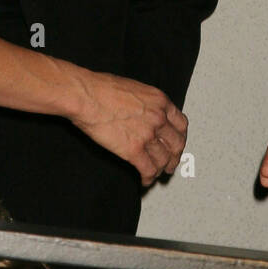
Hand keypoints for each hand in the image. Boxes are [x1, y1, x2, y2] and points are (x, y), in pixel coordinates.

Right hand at [71, 71, 188, 185]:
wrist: (86, 95)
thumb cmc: (101, 88)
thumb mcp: (134, 88)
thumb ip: (146, 103)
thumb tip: (144, 113)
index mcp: (160, 101)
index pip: (181, 124)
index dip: (180, 137)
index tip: (175, 143)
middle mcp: (158, 118)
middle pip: (177, 144)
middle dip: (174, 157)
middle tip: (170, 163)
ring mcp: (147, 135)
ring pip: (163, 160)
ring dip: (161, 169)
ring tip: (156, 174)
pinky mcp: (133, 150)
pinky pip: (148, 170)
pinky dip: (148, 178)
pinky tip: (144, 180)